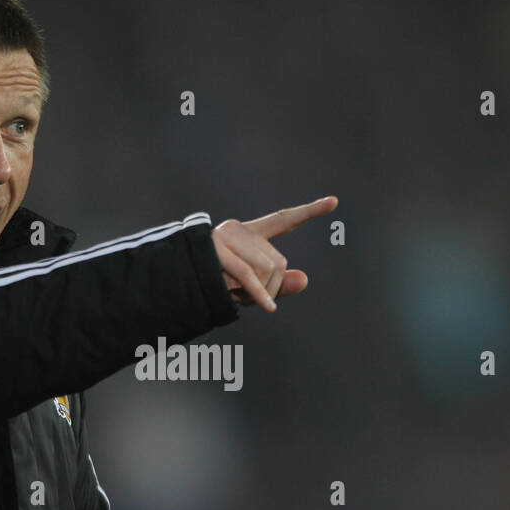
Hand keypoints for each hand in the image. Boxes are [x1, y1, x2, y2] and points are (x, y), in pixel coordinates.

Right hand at [213, 196, 337, 311]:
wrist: (175, 284)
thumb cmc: (213, 287)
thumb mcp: (250, 290)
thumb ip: (278, 285)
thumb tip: (306, 279)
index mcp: (249, 234)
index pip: (284, 220)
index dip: (309, 212)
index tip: (335, 202)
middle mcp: (240, 229)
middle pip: (278, 262)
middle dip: (269, 287)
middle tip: (245, 296)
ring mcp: (227, 237)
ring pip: (267, 270)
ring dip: (257, 292)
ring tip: (232, 293)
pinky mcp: (217, 250)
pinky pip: (250, 277)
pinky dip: (260, 295)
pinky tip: (267, 308)